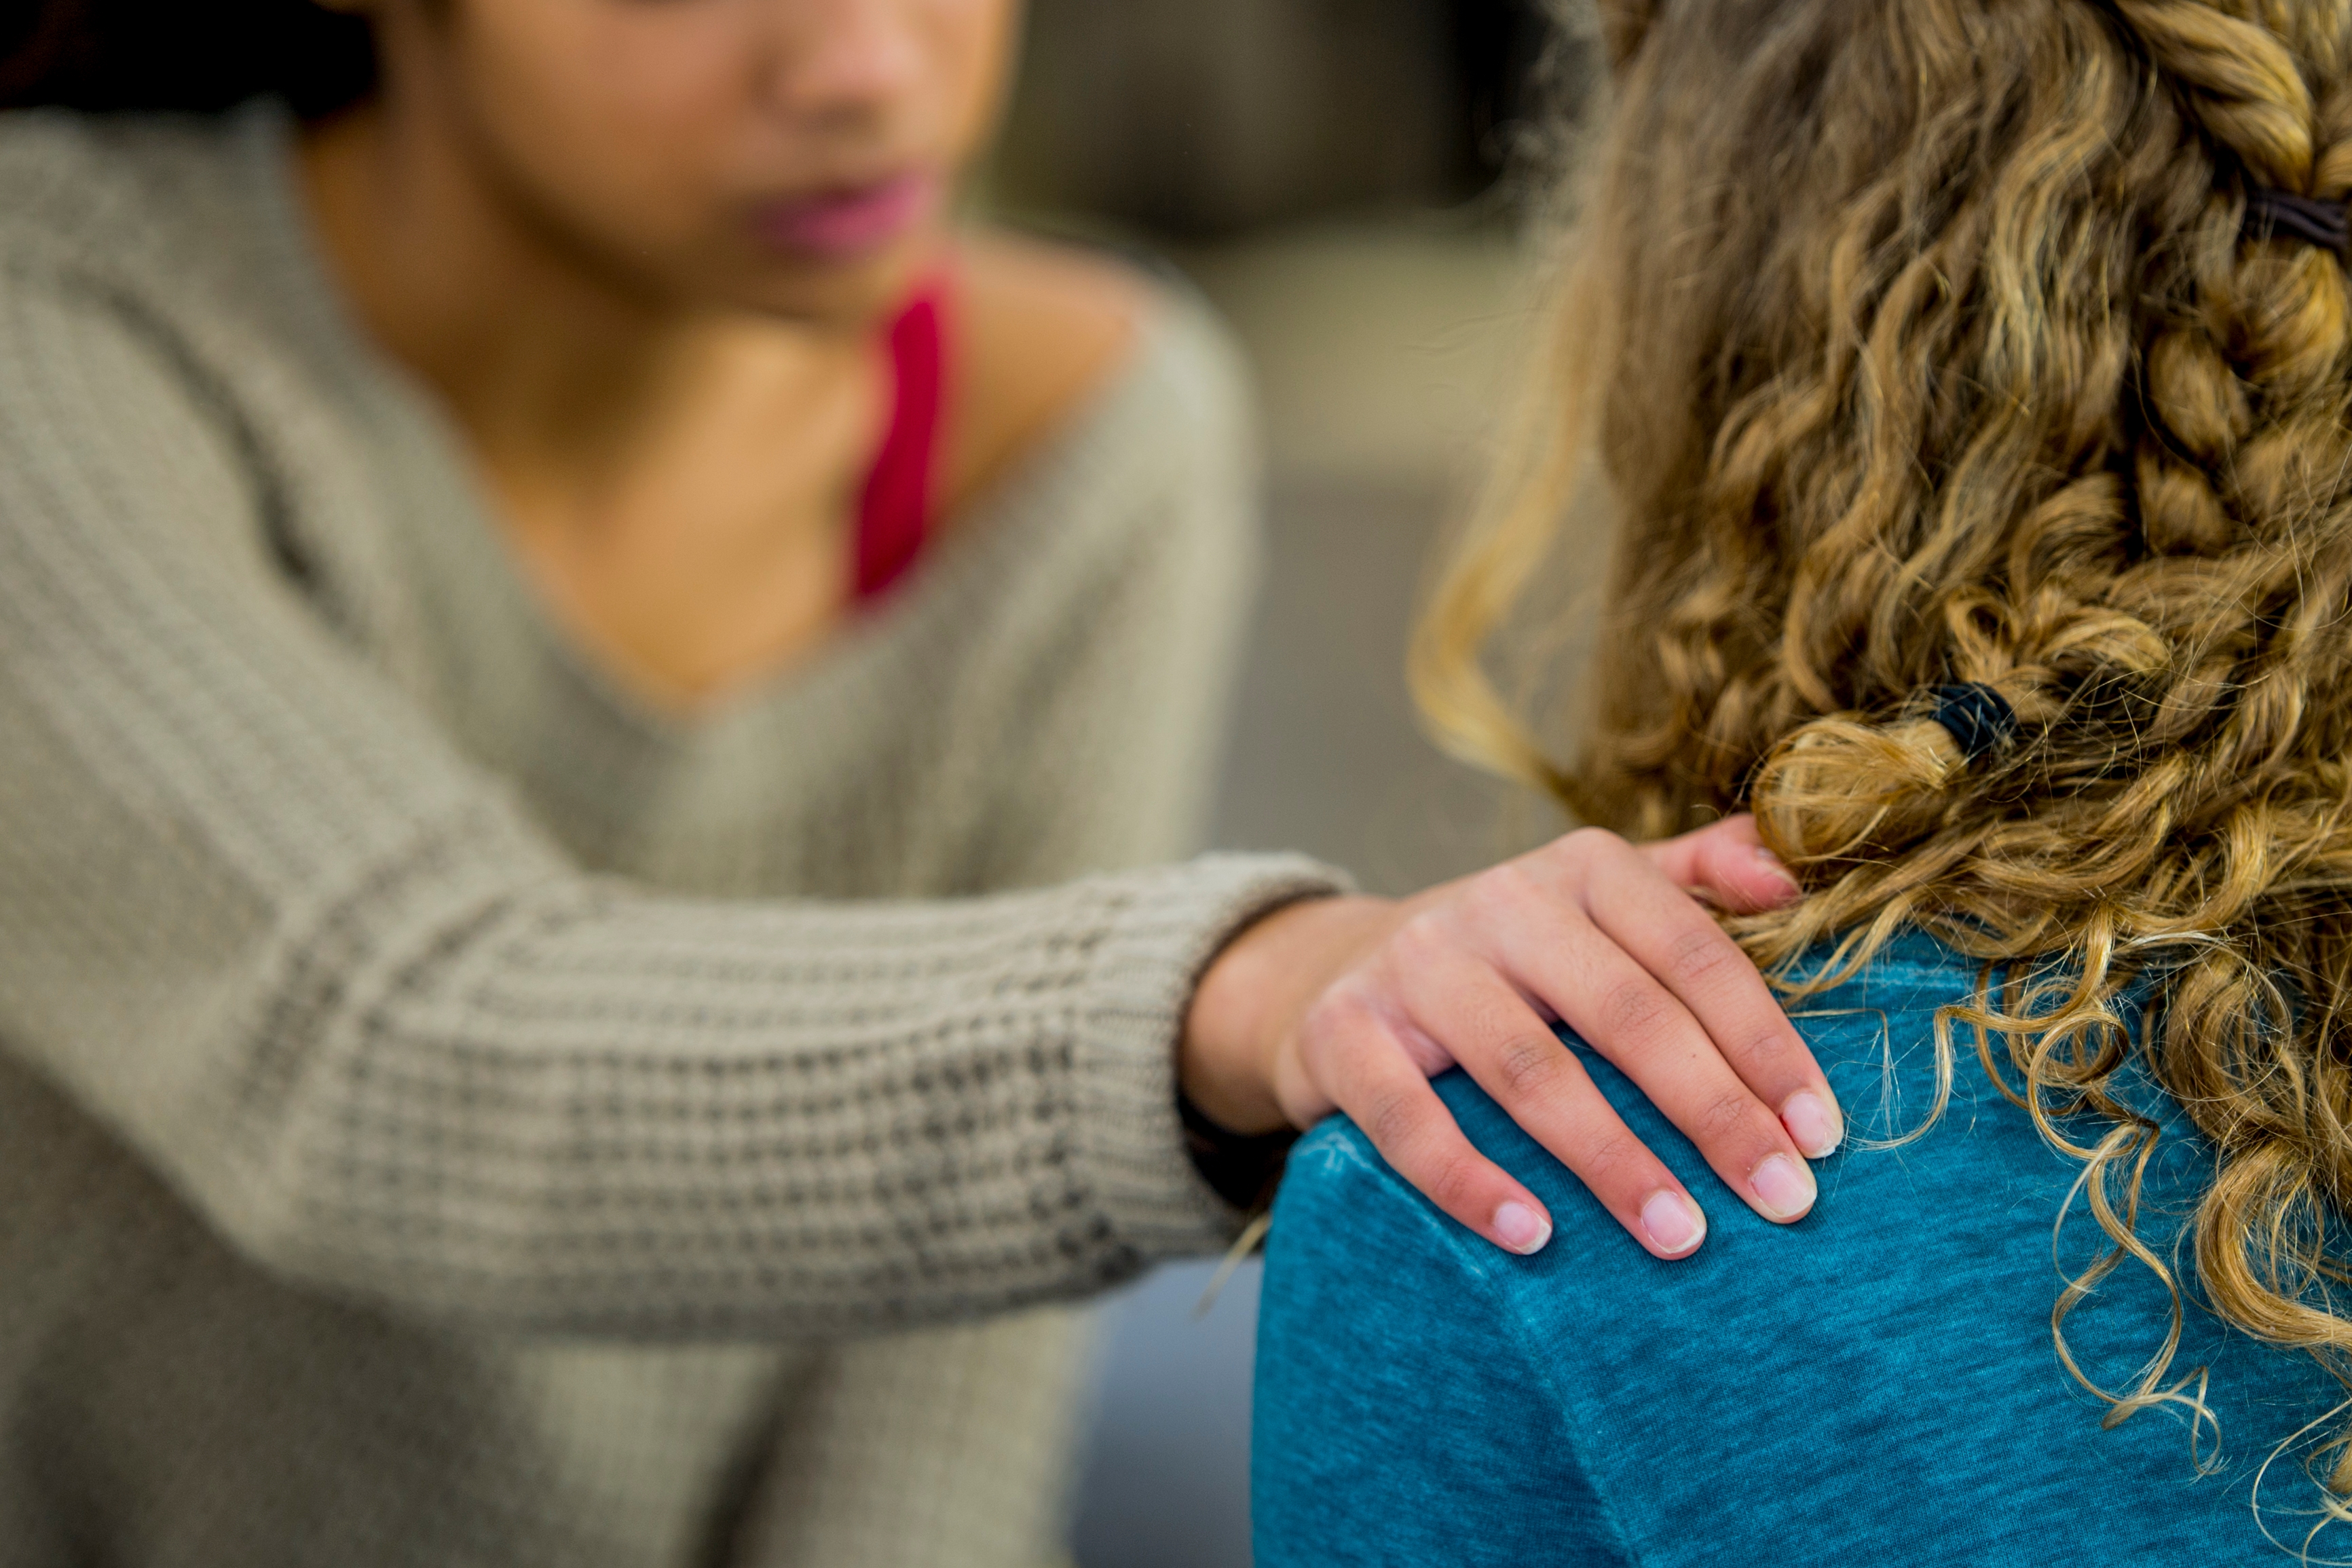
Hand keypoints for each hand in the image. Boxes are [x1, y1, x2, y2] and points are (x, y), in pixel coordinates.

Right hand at [1180, 816, 1841, 1258]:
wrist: (1334, 973)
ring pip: (1527, 1069)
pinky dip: (1468, 1180)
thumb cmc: (1508, 957)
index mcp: (1580, 868)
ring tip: (1681, 1236)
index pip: (1691, 954)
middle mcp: (1497, 903)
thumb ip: (1697, 880)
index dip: (1763, 1044)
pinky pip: (1406, 1117)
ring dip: (1612, 1160)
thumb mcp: (1598, 900)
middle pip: (1624, 1013)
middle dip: (1713, 1113)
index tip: (1821, 1136)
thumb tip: (1795, 879)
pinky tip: (1532, 1237)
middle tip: (1783, 1201)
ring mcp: (1413, 965)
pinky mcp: (1342, 1032)